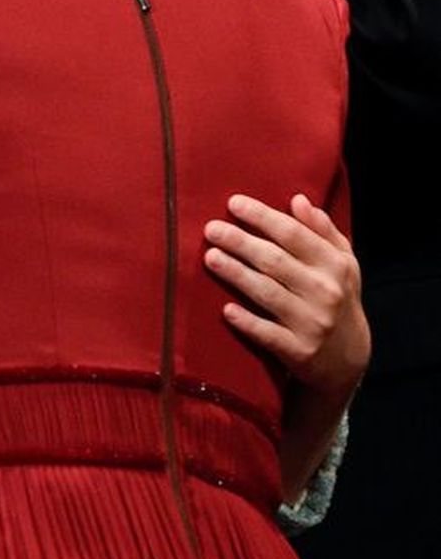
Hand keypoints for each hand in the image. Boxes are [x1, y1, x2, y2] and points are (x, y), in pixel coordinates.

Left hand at [204, 193, 369, 396]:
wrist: (348, 359)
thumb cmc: (337, 298)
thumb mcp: (342, 264)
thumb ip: (322, 230)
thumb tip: (298, 200)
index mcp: (335, 265)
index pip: (294, 234)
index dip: (262, 216)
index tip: (233, 203)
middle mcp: (326, 292)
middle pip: (275, 260)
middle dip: (240, 242)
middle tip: (211, 228)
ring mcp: (313, 323)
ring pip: (267, 293)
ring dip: (236, 274)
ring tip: (210, 257)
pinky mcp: (300, 351)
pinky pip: (269, 334)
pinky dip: (248, 322)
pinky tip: (226, 310)